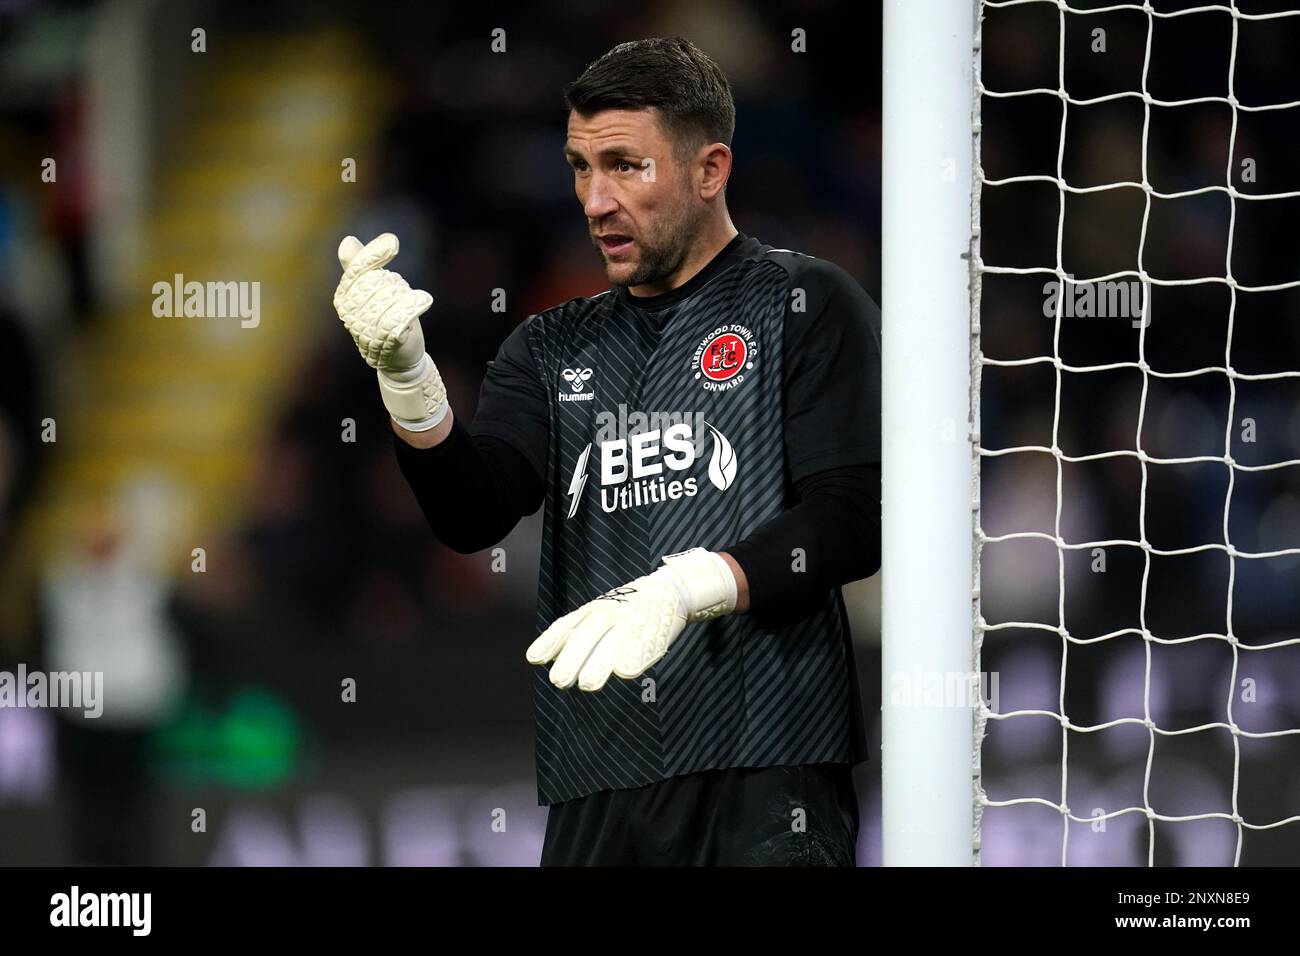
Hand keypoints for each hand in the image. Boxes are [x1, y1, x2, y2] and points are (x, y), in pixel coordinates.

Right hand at [333, 232, 446, 430]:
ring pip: (393, 295)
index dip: (373, 256)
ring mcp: (369, 328)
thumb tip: (348, 241)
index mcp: (345, 298)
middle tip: (399, 297)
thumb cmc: (384, 319)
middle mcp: (352, 314)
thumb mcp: (371, 292)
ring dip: (405, 296)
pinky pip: (402, 314)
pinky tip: (423, 300)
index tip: (392, 242)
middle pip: (379, 282)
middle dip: (394, 284)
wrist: (398, 359)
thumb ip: (359, 267)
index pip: (357, 271)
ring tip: (406, 308)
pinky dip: (414, 304)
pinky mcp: (390, 339)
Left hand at [526, 548, 737, 691]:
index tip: (534, 659)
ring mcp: (631, 622)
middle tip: (559, 681)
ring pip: (613, 642)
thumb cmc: (626, 608)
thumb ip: (575, 633)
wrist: (669, 590)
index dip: (550, 642)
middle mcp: (609, 613)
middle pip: (587, 635)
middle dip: (573, 658)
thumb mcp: (597, 613)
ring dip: (600, 663)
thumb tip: (546, 657)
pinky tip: (625, 673)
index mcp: (592, 610)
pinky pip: (643, 646)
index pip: (566, 626)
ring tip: (588, 684)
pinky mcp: (653, 632)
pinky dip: (635, 658)